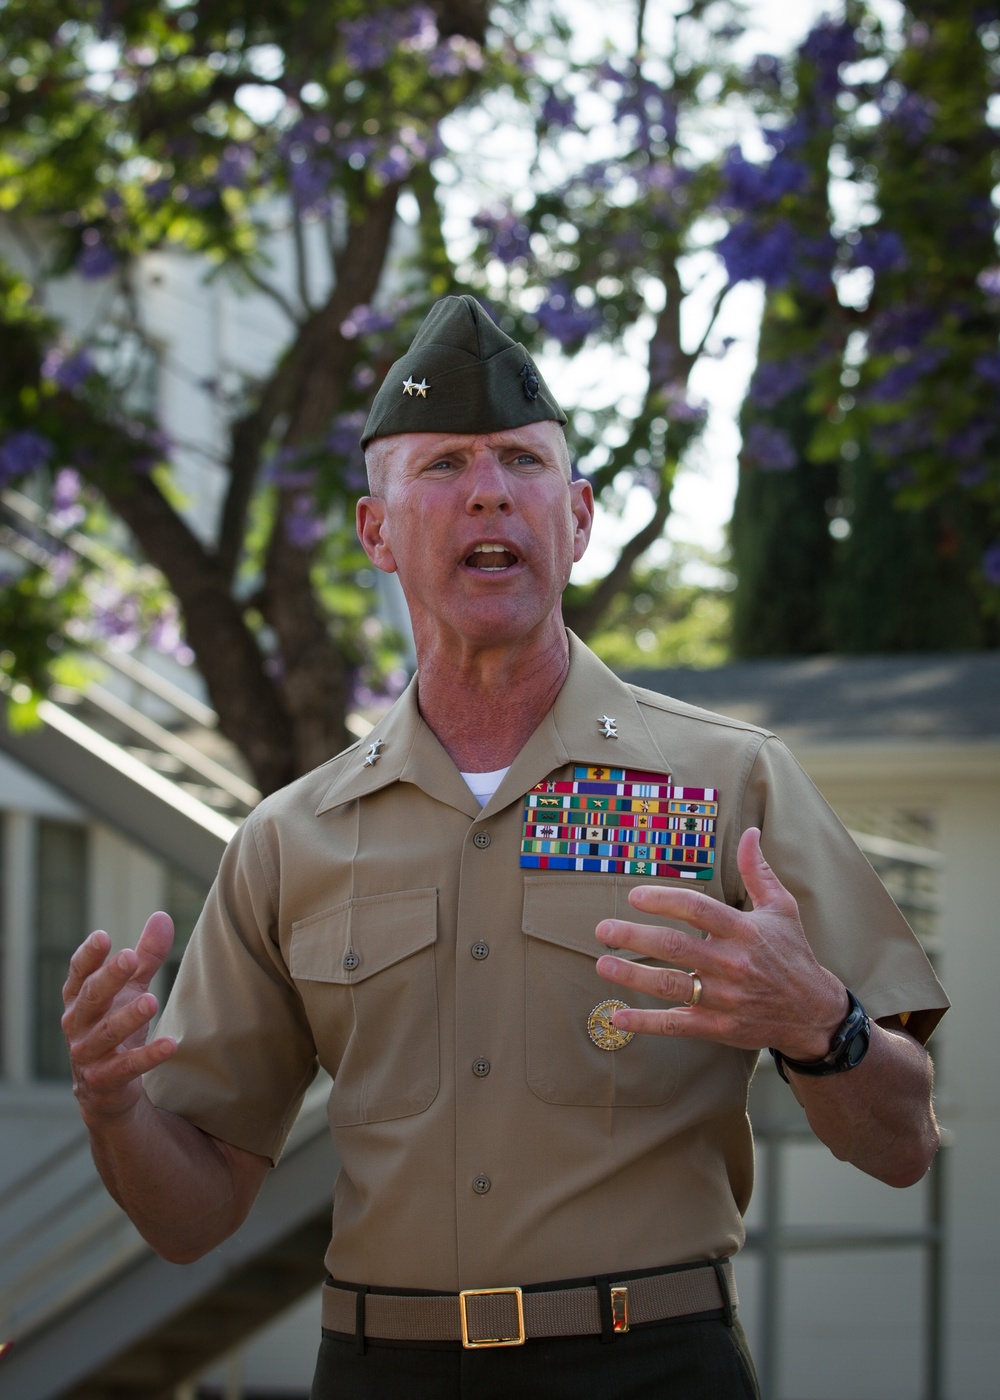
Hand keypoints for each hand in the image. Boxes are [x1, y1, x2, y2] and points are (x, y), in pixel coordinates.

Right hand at [61, 912, 178, 1125]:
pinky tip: (170, 1045)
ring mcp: (87, 1054)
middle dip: (109, 978)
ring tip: (152, 1001)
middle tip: (129, 957)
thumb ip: (145, 956)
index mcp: (79, 998)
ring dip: (128, 1017)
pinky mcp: (104, 1080)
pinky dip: (147, 1057)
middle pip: (91, 997)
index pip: (79, 973)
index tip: (103, 936)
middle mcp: (77, 1024)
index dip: (88, 956)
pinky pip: (125, 1067)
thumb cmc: (114, 1023)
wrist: (105, 1087)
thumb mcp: (130, 988)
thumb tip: (162, 916)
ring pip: (105, 1033)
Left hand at [594, 828, 846, 1059]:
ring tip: (602, 965)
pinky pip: (677, 1025)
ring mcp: (725, 998)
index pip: (697, 909)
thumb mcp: (782, 909)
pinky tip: (617, 1015)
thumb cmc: (792, 954)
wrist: (813, 1013)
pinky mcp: (719, 1027)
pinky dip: (645, 1022)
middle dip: (635, 937)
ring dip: (633, 976)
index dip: (663, 900)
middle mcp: (732, 964)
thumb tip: (750, 833)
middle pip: (676, 947)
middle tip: (603, 930)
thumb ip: (758, 871)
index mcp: (744, 931)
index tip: (634, 896)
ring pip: (672, 986)